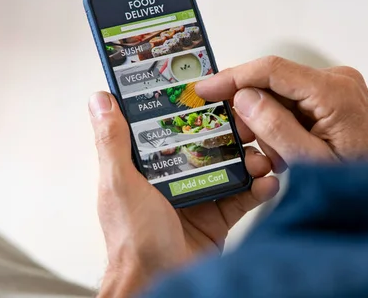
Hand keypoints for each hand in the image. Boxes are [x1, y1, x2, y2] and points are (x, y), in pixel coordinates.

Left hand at [88, 92, 278, 297]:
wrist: (161, 284)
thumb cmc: (133, 241)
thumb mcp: (120, 184)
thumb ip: (112, 143)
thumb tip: (100, 101)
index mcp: (146, 166)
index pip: (168, 127)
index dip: (187, 108)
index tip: (209, 90)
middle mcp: (172, 178)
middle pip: (205, 144)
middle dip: (229, 132)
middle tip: (248, 122)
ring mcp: (197, 196)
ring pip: (228, 167)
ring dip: (248, 158)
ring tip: (262, 155)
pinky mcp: (218, 217)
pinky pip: (242, 196)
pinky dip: (258, 188)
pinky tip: (267, 181)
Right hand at [195, 56, 367, 170]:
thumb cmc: (360, 184)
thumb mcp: (310, 162)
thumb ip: (275, 127)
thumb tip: (243, 97)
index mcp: (334, 92)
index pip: (271, 70)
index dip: (232, 77)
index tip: (203, 88)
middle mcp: (338, 80)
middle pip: (274, 82)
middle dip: (250, 108)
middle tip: (237, 139)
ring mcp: (340, 88)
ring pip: (282, 94)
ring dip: (267, 121)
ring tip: (272, 157)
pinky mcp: (338, 98)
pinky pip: (297, 103)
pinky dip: (283, 124)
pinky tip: (285, 151)